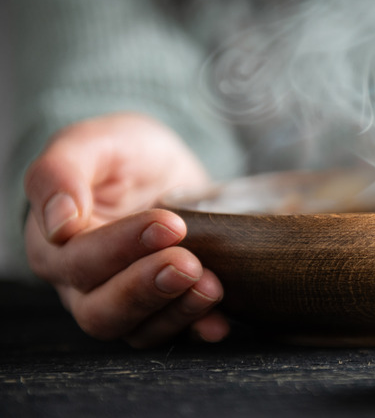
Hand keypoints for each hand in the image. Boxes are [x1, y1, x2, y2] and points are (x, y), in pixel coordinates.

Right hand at [24, 113, 229, 347]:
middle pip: (101, 310)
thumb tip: (59, 223)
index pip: (78, 261)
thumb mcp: (93, 143)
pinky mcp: (164, 309)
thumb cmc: (121, 153)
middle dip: (148, 289)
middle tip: (188, 263)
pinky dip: (197, 330)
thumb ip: (60, 172)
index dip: (122, 246)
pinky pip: (175, 334)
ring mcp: (124, 302)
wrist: (164, 168)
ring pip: (137, 331)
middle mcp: (83, 284)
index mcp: (54, 245)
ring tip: (211, 286)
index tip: (169, 224)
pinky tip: (218, 323)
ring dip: (176, 312)